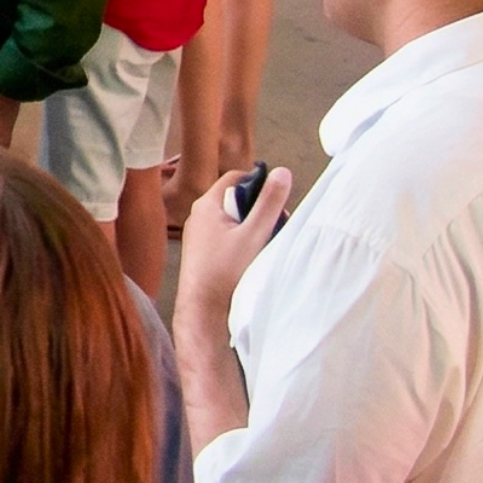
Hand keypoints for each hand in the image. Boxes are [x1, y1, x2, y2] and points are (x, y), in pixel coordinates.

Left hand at [177, 164, 293, 321]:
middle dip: (260, 211)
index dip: (259, 185)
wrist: (203, 309)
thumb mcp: (254, 234)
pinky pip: (228, 237)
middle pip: (236, 199)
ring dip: (254, 229)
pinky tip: (254, 258)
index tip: (277, 202)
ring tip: (267, 245)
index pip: (236, 178)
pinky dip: (244, 242)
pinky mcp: (204, 252)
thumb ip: (269, 203)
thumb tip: (282, 172)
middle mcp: (200, 215)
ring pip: (234, 220)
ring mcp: (200, 234)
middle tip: (277, 227)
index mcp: (207, 204)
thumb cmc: (225, 271)